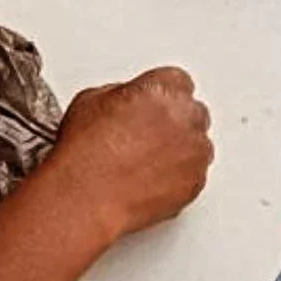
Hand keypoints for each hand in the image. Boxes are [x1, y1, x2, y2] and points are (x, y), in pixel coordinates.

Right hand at [51, 68, 213, 240]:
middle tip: (147, 139)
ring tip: (147, 164)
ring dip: (179, 150)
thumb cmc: (84, 154)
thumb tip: (127, 101)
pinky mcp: (195, 181)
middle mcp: (185, 115)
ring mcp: (194, 149)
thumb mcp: (91, 100)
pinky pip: (195, 174)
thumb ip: (121, 93)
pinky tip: (152, 181)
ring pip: (196, 143)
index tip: (154, 108)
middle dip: (174, 123)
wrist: (84, 198)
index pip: (177, 82)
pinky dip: (179, 178)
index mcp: (162, 88)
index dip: (162, 97)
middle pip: (191, 111)